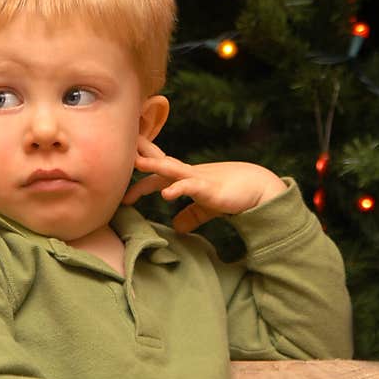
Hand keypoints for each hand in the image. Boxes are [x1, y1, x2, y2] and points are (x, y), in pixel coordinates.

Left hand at [123, 136, 287, 233]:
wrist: (259, 189)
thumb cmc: (233, 195)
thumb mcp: (206, 208)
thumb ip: (190, 215)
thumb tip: (177, 227)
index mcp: (185, 178)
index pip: (156, 177)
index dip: (138, 183)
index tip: (121, 196)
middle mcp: (188, 174)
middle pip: (158, 162)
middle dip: (140, 155)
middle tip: (119, 150)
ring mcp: (198, 178)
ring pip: (172, 168)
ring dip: (154, 165)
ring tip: (136, 163)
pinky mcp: (210, 188)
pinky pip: (192, 186)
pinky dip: (179, 189)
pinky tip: (167, 195)